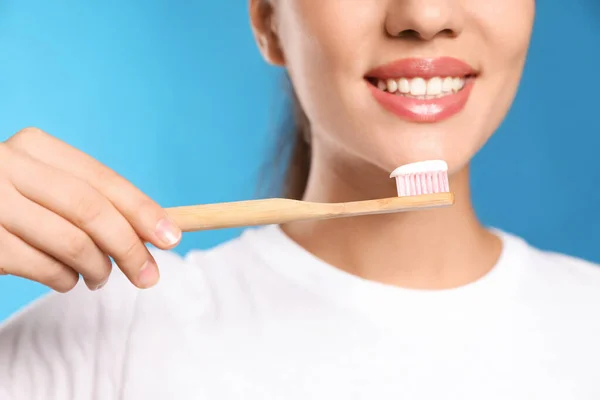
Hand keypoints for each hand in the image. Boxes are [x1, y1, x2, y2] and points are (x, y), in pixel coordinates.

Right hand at [0, 127, 181, 291]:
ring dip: (98, 269)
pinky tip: (67, 279)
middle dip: (130, 248)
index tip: (172, 237)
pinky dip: (64, 280)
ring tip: (101, 277)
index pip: (103, 180)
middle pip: (91, 211)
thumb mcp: (49, 186)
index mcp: (36, 147)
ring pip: (70, 244)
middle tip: (149, 275)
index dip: (143, 210)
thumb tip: (157, 230)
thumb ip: (92, 199)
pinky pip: (41, 268)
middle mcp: (8, 167)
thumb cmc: (15, 201)